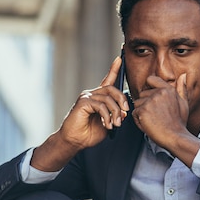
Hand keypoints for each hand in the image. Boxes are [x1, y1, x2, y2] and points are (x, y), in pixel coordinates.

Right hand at [31, 56, 128, 170]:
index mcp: (98, 97)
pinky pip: (100, 105)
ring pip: (108, 98)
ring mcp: (86, 96)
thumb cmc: (89, 133)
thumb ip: (115, 115)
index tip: (120, 57)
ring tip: (115, 124)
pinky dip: (106, 115)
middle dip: (122, 101)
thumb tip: (124, 112)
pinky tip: (106, 124)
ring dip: (115, 112)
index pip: (108, 79)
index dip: (114, 68)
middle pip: (112, 89)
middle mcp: (92, 94)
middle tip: (124, 114)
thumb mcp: (108, 123)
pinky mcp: (83, 102)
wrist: (74, 141)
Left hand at [132, 73, 189, 149]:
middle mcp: (159, 93)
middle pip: (142, 94)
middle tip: (155, 115)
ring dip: (142, 113)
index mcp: (168, 90)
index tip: (152, 98)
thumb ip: (181, 88)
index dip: (148, 88)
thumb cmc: (179, 123)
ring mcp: (150, 101)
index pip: (150, 79)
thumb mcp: (184, 103)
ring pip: (137, 104)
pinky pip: (134, 114)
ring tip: (152, 120)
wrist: (176, 137)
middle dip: (145, 104)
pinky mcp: (143, 111)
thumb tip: (183, 76)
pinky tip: (149, 125)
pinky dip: (139, 121)